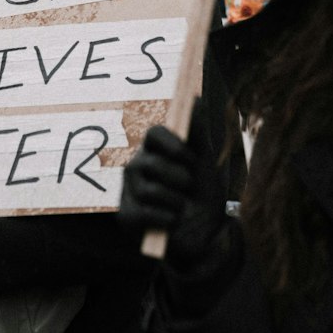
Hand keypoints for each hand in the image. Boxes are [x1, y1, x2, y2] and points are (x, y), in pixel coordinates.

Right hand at [120, 105, 227, 270]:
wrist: (207, 234)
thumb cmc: (203, 195)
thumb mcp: (206, 164)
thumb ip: (198, 133)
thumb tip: (195, 98)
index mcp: (155, 151)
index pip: (154, 133)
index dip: (172, 144)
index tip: (190, 158)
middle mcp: (137, 167)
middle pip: (151, 163)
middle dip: (179, 179)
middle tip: (188, 189)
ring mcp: (129, 192)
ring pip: (149, 190)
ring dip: (175, 202)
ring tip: (180, 208)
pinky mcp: (126, 217)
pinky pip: (143, 213)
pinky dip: (166, 220)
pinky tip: (171, 222)